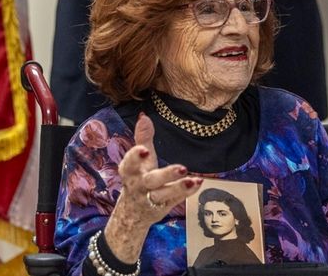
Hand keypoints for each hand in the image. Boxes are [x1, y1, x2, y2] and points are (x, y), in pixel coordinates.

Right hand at [104, 114, 202, 262]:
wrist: (133, 212)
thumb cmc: (138, 177)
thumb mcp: (138, 159)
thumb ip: (142, 138)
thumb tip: (144, 116)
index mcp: (130, 171)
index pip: (130, 163)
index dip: (136, 157)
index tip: (144, 150)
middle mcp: (139, 186)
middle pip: (151, 180)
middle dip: (166, 175)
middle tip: (182, 168)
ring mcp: (151, 198)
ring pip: (164, 194)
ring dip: (179, 187)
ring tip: (191, 179)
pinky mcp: (163, 207)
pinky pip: (176, 199)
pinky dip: (186, 192)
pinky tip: (197, 182)